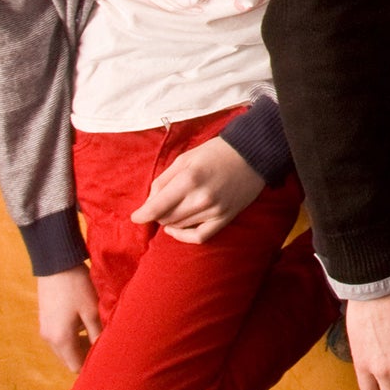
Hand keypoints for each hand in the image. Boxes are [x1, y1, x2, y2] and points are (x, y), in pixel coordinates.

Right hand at [36, 265, 101, 370]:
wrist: (55, 265)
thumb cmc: (76, 287)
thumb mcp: (91, 310)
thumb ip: (97, 333)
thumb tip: (104, 350)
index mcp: (60, 339)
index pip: (75, 366)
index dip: (91, 366)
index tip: (106, 359)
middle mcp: (49, 340)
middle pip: (68, 360)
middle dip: (85, 357)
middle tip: (105, 346)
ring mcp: (45, 330)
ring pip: (63, 349)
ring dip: (79, 347)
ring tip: (98, 334)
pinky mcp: (45, 321)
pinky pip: (59, 339)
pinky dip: (72, 338)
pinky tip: (86, 325)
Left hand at [130, 134, 266, 242]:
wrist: (253, 154)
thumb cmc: (215, 153)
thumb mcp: (184, 159)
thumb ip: (163, 180)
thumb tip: (149, 203)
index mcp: (189, 179)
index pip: (156, 207)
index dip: (141, 215)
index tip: (136, 217)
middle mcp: (201, 198)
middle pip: (166, 218)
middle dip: (157, 214)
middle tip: (160, 204)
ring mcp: (215, 210)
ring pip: (179, 226)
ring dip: (170, 220)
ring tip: (173, 208)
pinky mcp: (225, 218)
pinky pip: (199, 237)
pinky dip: (184, 236)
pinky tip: (177, 229)